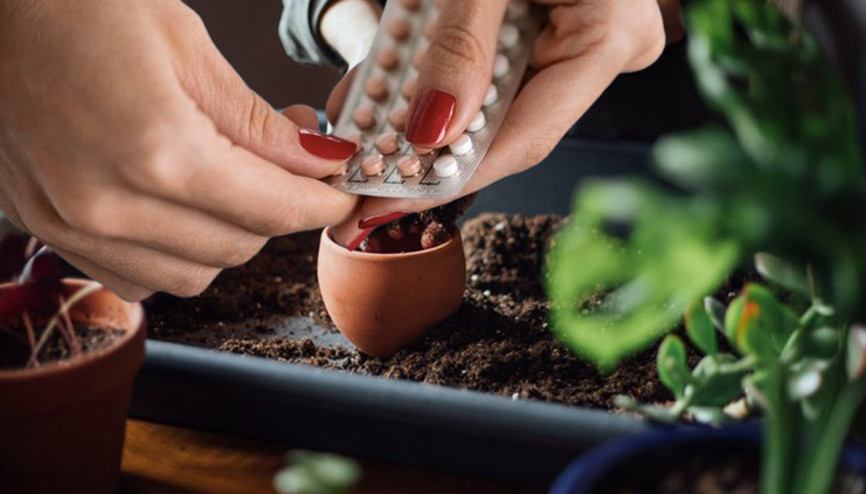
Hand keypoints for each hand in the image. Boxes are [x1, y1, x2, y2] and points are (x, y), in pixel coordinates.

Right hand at [0, 0, 358, 300]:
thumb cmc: (76, 5)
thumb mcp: (186, 47)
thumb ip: (258, 123)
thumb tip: (319, 160)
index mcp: (156, 151)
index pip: (271, 209)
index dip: (320, 203)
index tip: (340, 191)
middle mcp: (108, 205)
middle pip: (237, 248)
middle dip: (278, 212)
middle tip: (290, 166)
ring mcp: (69, 223)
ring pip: (190, 274)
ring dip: (229, 237)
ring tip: (231, 180)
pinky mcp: (44, 226)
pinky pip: (135, 276)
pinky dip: (173, 255)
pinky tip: (178, 209)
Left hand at [325, 0, 668, 240]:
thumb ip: (459, 46)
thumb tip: (430, 131)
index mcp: (611, 34)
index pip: (523, 137)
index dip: (448, 176)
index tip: (382, 200)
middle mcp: (607, 46)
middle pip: (505, 123)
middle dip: (423, 142)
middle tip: (358, 159)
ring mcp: (584, 37)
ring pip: (495, 98)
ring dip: (424, 108)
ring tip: (362, 117)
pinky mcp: (560, 25)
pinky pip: (498, 66)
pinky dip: (442, 72)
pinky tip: (391, 84)